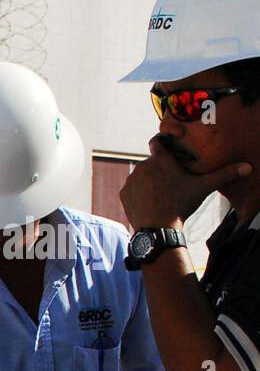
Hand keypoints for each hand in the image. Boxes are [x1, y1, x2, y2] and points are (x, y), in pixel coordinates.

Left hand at [119, 134, 251, 229]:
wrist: (157, 229)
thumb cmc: (181, 205)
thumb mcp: (203, 188)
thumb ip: (224, 175)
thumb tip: (248, 168)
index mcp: (161, 159)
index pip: (157, 141)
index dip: (162, 143)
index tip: (168, 149)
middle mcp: (142, 166)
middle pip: (152, 162)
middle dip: (160, 168)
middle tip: (172, 181)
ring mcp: (131, 180)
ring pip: (142, 175)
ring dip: (149, 180)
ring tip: (162, 193)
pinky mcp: (124, 193)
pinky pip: (133, 188)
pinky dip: (140, 193)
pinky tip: (151, 201)